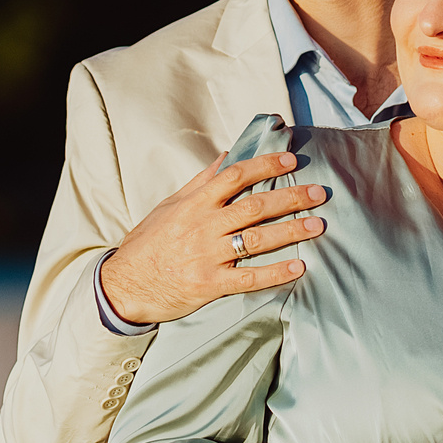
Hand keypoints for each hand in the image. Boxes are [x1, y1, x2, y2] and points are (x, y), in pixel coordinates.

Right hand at [101, 150, 330, 325]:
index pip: (234, 176)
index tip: (289, 159)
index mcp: (194, 204)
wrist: (123, 285)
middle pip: (254, 206)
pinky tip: (299, 267)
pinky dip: (275, 273)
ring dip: (291, 231)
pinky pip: (249, 278)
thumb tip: (226, 157)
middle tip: (319, 193)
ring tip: (317, 225)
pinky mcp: (210, 285)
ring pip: (256, 239)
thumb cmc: (148, 243)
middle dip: (290, 197)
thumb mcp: (169, 206)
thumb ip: (201, 182)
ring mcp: (207, 257)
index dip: (264, 166)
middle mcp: (203, 227)